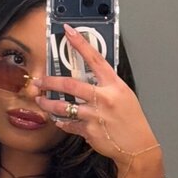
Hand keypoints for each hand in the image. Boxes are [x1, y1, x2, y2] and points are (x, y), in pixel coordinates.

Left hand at [35, 24, 159, 168]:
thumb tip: (88, 75)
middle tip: (40, 80)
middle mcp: (103, 98)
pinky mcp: (88, 131)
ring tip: (40, 100)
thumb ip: (105, 84)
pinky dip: (62, 121)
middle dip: (50, 81)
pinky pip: (68, 124)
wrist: (138, 145)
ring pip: (63, 106)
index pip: (95, 59)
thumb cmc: (132, 118)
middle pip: (69, 84)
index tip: (68, 32)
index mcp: (113, 85)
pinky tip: (58, 119)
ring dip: (47, 103)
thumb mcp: (123, 94)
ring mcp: (94, 116)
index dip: (80, 43)